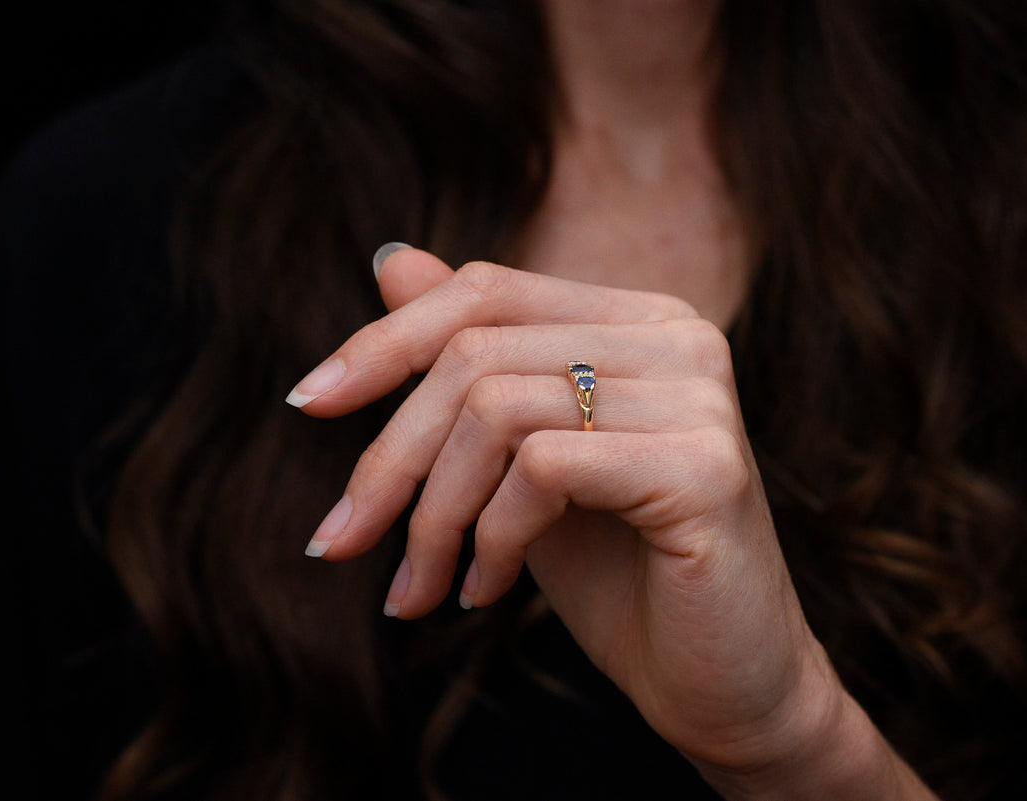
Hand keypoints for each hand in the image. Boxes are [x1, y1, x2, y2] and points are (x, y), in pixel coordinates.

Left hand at [290, 247, 934, 798]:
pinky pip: (542, 469)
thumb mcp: (519, 460)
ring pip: (496, 412)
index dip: (385, 341)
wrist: (719, 681)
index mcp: (637, 320)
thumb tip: (391, 257)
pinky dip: (492, 538)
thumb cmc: (618, 571)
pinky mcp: (705, 466)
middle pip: (476, 355)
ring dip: (433, 516)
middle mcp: (677, 338)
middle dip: (389, 459)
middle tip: (343, 543)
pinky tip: (488, 589)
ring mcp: (698, 396)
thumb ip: (471, 362)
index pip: (486, 291)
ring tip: (421, 588)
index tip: (307, 405)